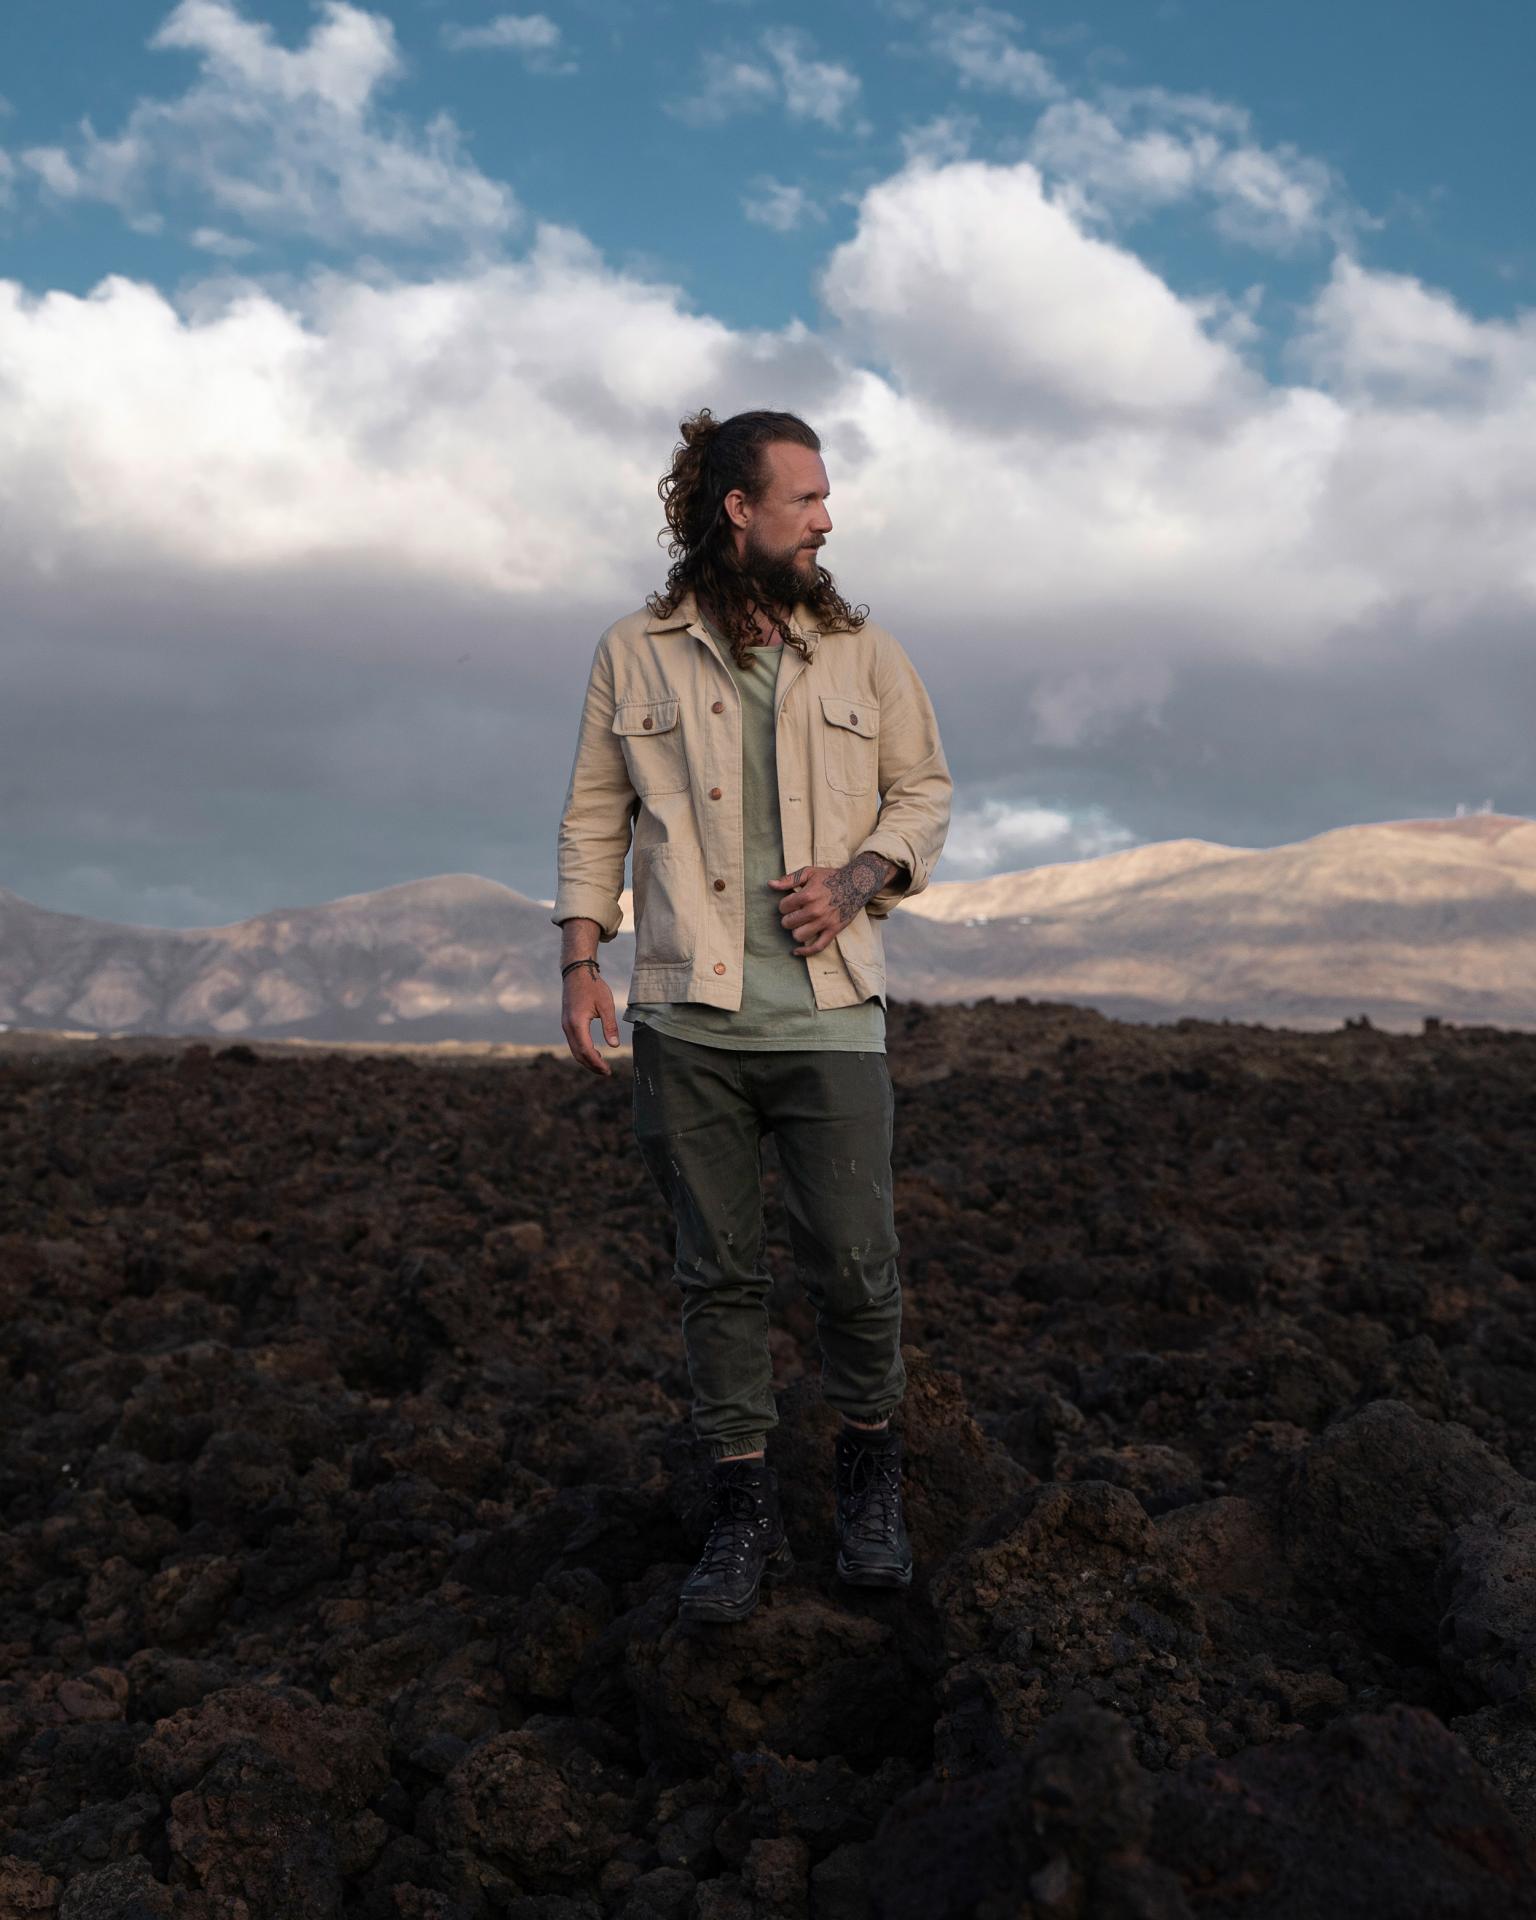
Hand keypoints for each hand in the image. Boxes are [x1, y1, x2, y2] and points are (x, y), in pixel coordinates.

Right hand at [561, 967, 619, 1074]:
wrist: (577, 972)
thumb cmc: (593, 986)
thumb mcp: (606, 1005)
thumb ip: (610, 1026)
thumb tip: (614, 1045)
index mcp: (577, 1023)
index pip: (586, 1050)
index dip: (597, 1063)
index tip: (608, 1071)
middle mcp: (568, 1027)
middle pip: (578, 1054)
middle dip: (592, 1065)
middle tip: (606, 1072)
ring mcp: (565, 1025)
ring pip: (574, 1049)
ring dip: (587, 1060)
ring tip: (601, 1065)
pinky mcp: (567, 1023)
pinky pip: (573, 1042)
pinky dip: (583, 1051)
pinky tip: (594, 1052)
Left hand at [769, 854, 896, 956]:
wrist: (856, 884)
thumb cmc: (831, 877)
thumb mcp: (809, 872)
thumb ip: (789, 879)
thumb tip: (771, 884)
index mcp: (807, 895)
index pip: (783, 907)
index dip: (784, 905)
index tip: (791, 903)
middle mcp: (814, 910)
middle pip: (788, 923)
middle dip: (788, 918)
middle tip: (795, 914)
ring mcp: (824, 922)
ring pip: (798, 936)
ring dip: (796, 931)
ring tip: (800, 925)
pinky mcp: (833, 931)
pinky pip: (817, 947)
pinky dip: (805, 952)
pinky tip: (796, 951)